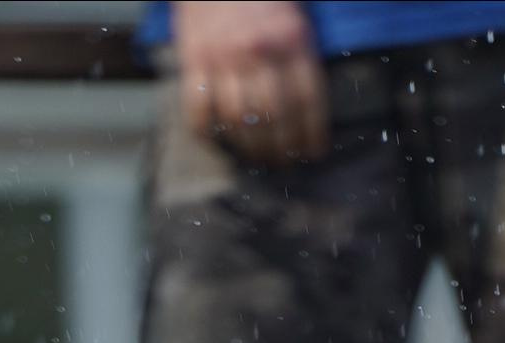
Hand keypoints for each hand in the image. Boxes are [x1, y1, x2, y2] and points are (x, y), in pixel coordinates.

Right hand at [179, 1, 327, 166]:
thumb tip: (305, 113)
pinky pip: (198, 107)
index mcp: (291, 39)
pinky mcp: (193, 57)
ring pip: (239, 119)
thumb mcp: (294, 17)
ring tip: (253, 156)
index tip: (311, 154)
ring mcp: (224, 55)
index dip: (311, 135)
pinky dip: (205, 130)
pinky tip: (214, 138)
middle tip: (281, 162)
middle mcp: (259, 51)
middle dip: (280, 150)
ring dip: (247, 147)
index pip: (308, 101)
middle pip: (274, 118)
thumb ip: (300, 58)